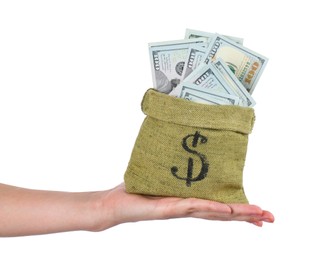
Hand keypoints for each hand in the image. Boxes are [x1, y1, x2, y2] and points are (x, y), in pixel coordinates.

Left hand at [94, 183, 273, 229]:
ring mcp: (180, 210)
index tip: (257, 211)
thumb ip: (174, 166)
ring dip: (238, 214)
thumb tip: (182, 147)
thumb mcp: (160, 174)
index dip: (238, 209)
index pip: (218, 206)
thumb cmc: (136, 190)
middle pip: (223, 213)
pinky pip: (194, 207)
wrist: (114, 204)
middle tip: (270, 217)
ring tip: (260, 215)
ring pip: (215, 213)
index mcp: (188, 201)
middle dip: (247, 215)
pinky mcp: (169, 208)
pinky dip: (212, 209)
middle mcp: (188, 208)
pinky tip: (228, 209)